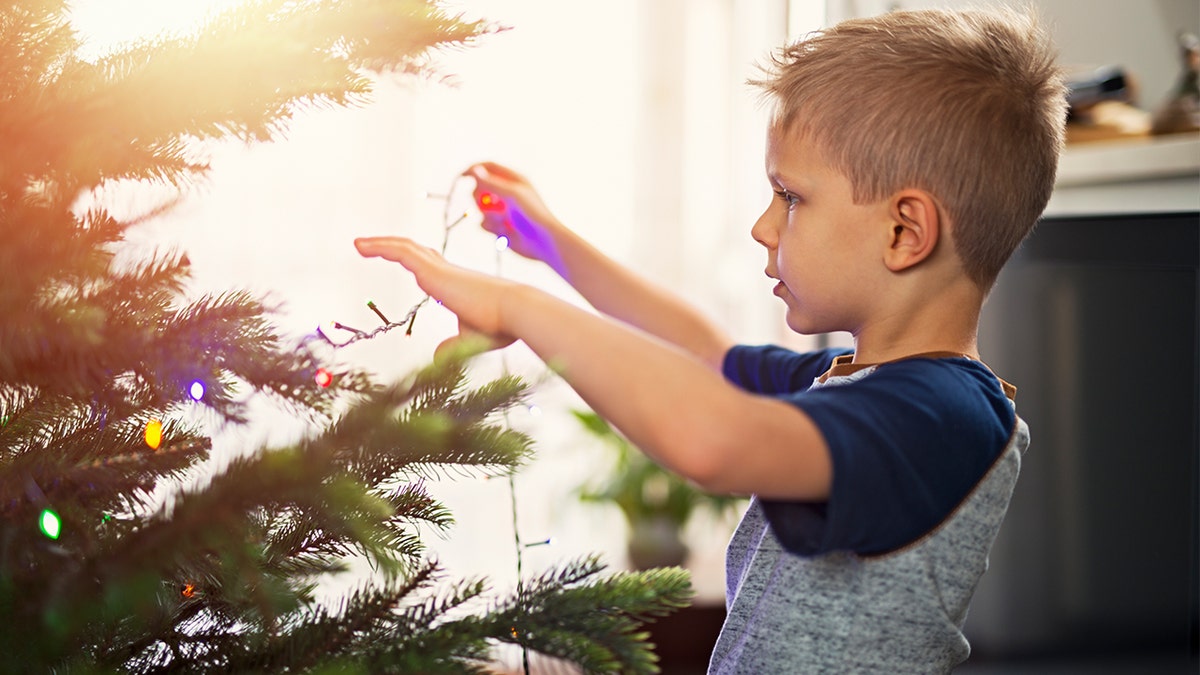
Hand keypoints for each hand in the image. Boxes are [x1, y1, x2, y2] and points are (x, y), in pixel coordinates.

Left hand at [354, 236, 516, 358]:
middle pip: (414, 250)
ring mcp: (440, 268)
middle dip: (393, 246)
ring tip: (358, 245)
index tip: (399, 258)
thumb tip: (436, 356)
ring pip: (405, 247)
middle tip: (369, 247)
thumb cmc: (501, 325)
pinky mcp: (433, 270)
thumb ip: (453, 345)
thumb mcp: (471, 339)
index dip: (414, 259)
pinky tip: (361, 247)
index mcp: (455, 284)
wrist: (515, 312)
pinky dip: (380, 246)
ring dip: (380, 244)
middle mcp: (446, 271)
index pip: (430, 264)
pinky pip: (401, 252)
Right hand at [464, 162, 565, 274]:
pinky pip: (483, 223)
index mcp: (513, 179)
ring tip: (504, 221)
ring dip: (489, 215)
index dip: (474, 170)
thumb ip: (491, 183)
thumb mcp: (512, 195)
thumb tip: (473, 170)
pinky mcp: (499, 225)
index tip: (462, 177)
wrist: (543, 242)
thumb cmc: (533, 214)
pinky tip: (506, 232)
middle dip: (480, 197)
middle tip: (488, 205)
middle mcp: (506, 193)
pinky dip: (492, 227)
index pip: (488, 167)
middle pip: (479, 188)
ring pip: (480, 208)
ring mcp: (502, 209)